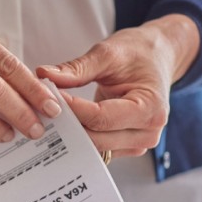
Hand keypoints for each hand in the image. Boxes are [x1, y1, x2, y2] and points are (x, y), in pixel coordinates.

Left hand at [36, 14, 199, 158]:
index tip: (50, 97)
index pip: (102, 117)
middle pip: (97, 137)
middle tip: (43, 108)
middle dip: (69, 124)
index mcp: (151, 107)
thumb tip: (45, 75)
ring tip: (53, 117)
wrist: (157, 58)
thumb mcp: (108, 53)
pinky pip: (99, 149)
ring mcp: (139, 143)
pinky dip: (81, 139)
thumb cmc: (138, 53)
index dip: (73, 110)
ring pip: (96, 147)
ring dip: (72, 135)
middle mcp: (148, 131)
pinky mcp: (128, 147)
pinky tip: (66, 126)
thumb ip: (77, 68)